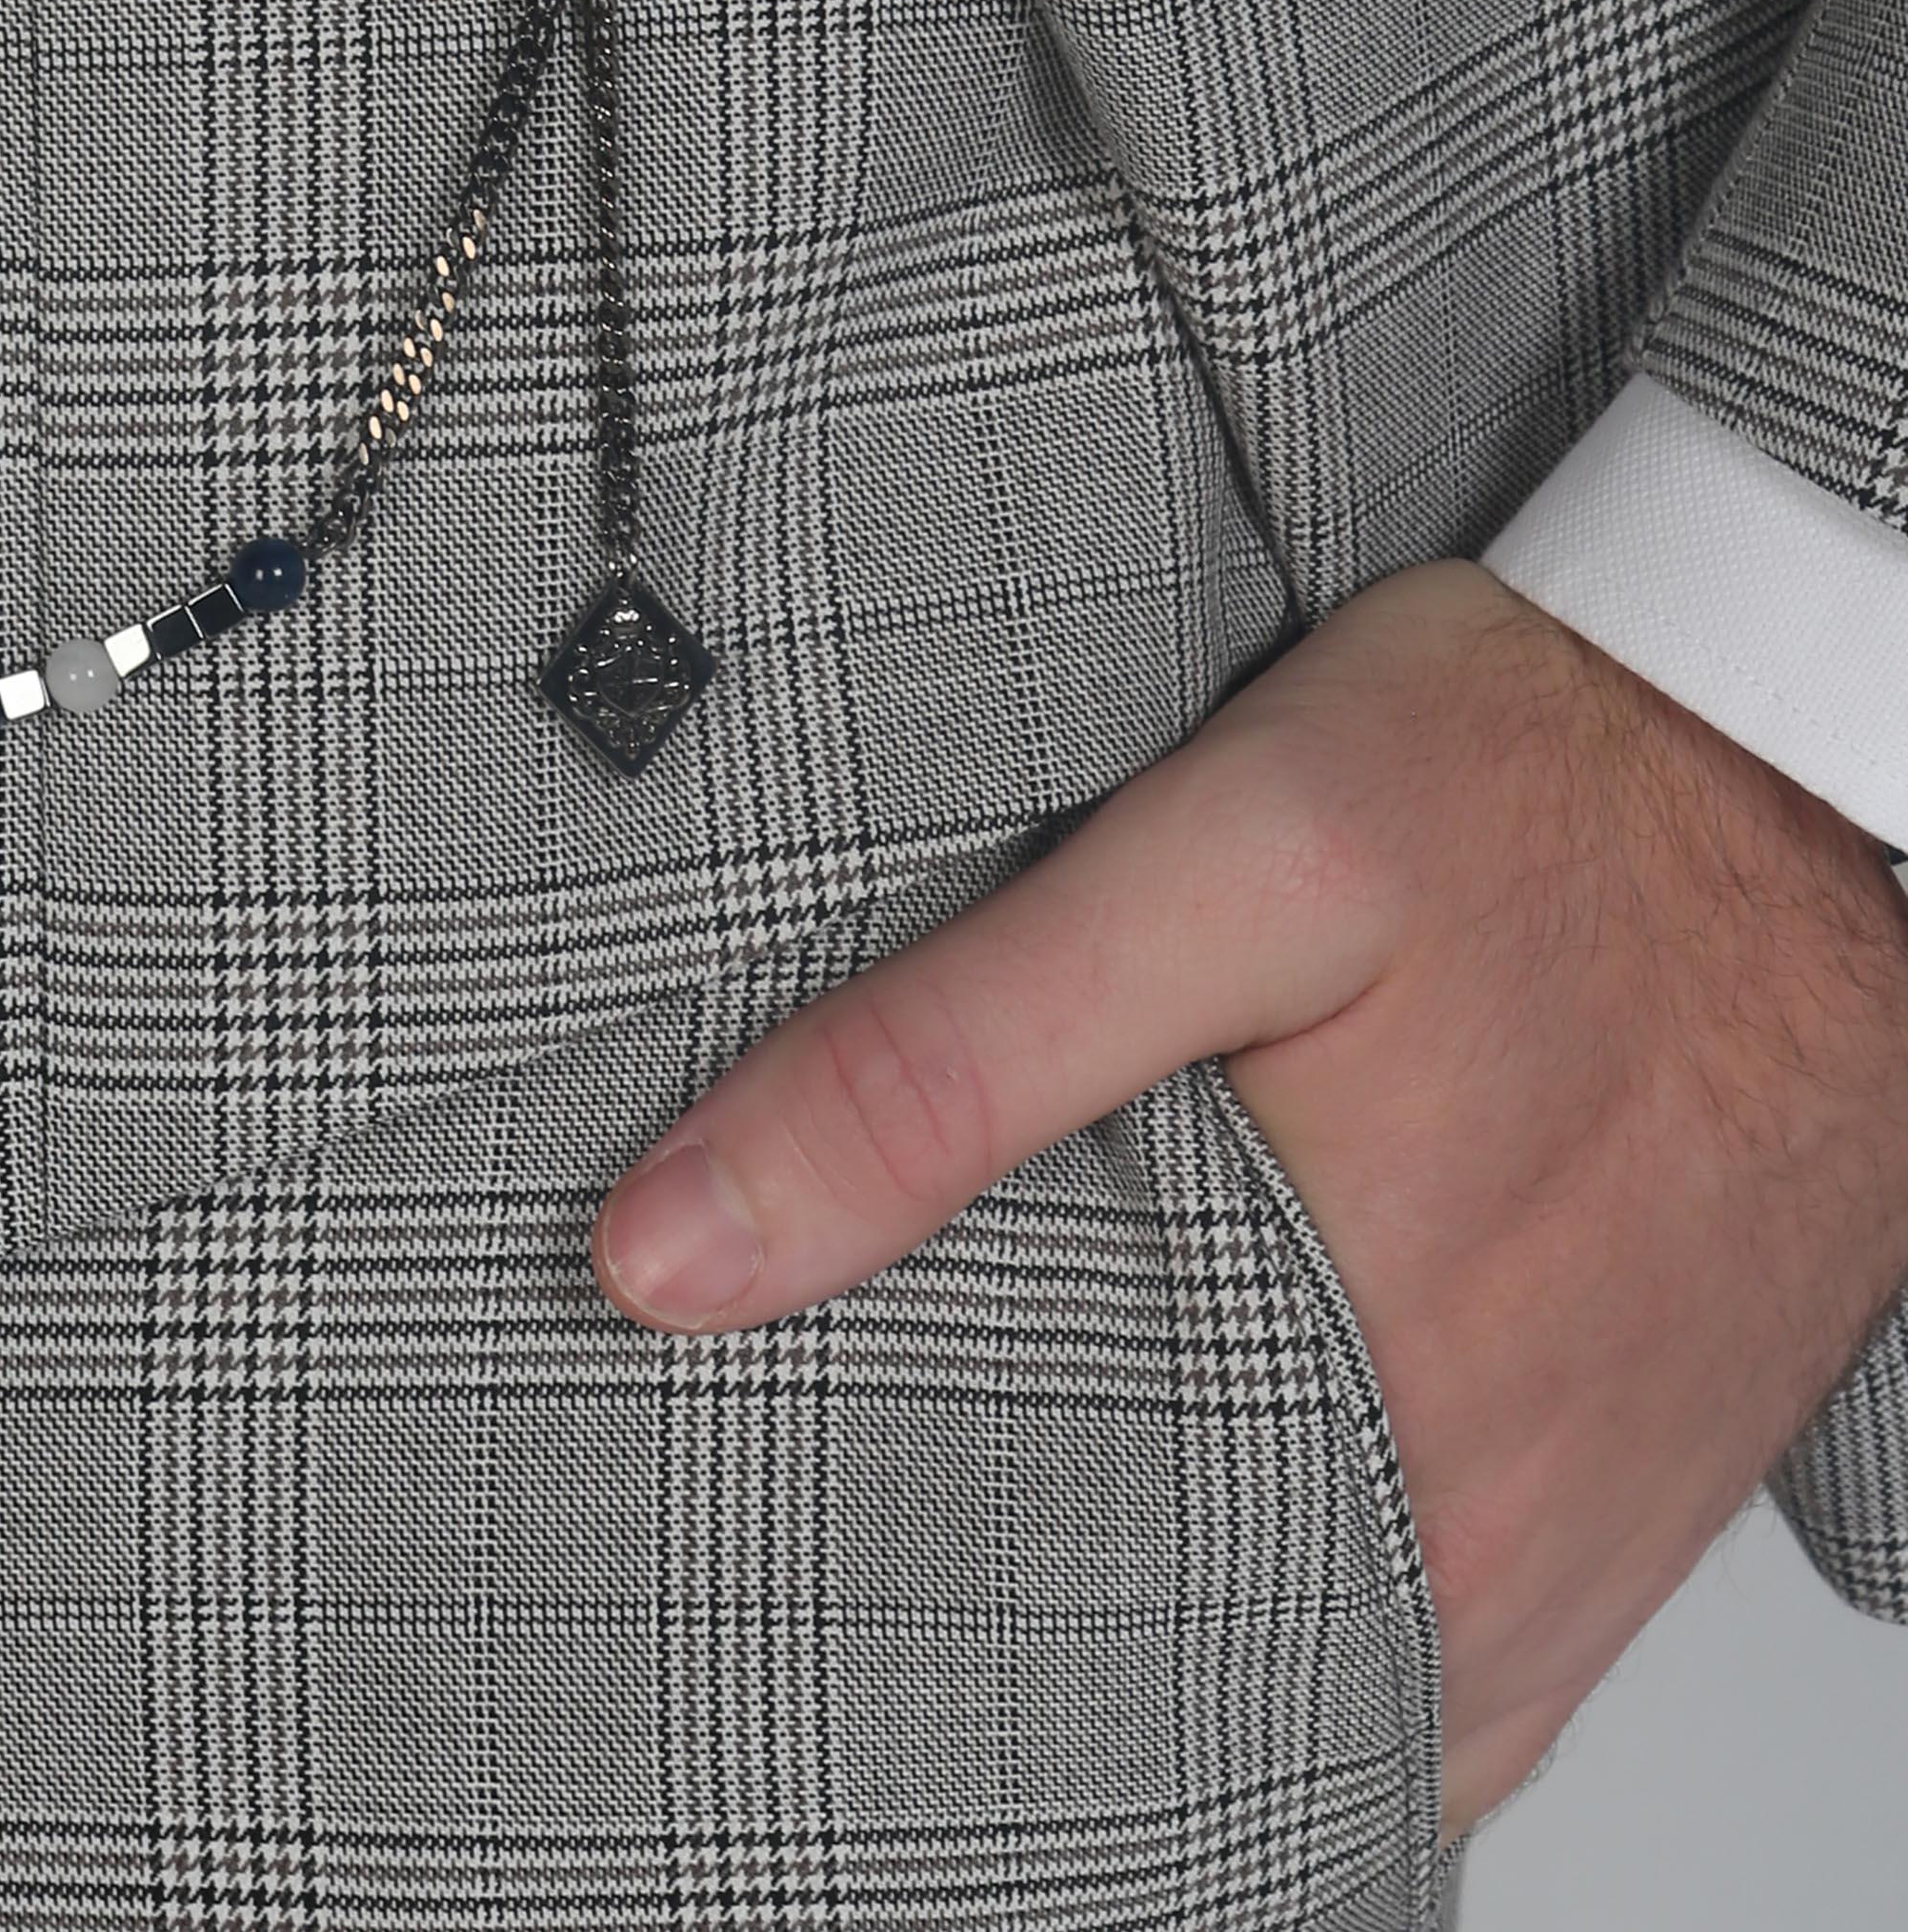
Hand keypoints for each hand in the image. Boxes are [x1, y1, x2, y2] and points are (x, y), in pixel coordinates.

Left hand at [589, 560, 1907, 1834]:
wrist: (1825, 771)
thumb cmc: (1550, 776)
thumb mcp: (1232, 853)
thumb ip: (948, 1058)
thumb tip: (667, 1250)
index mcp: (1342, 1370)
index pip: (1020, 1597)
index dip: (849, 1569)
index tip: (719, 1492)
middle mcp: (1465, 1510)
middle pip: (1156, 1655)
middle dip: (984, 1597)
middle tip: (825, 1505)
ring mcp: (1555, 1537)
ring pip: (1301, 1683)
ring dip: (1150, 1623)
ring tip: (985, 1510)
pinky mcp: (1615, 1518)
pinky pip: (1444, 1688)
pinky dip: (1312, 1647)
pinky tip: (1206, 1546)